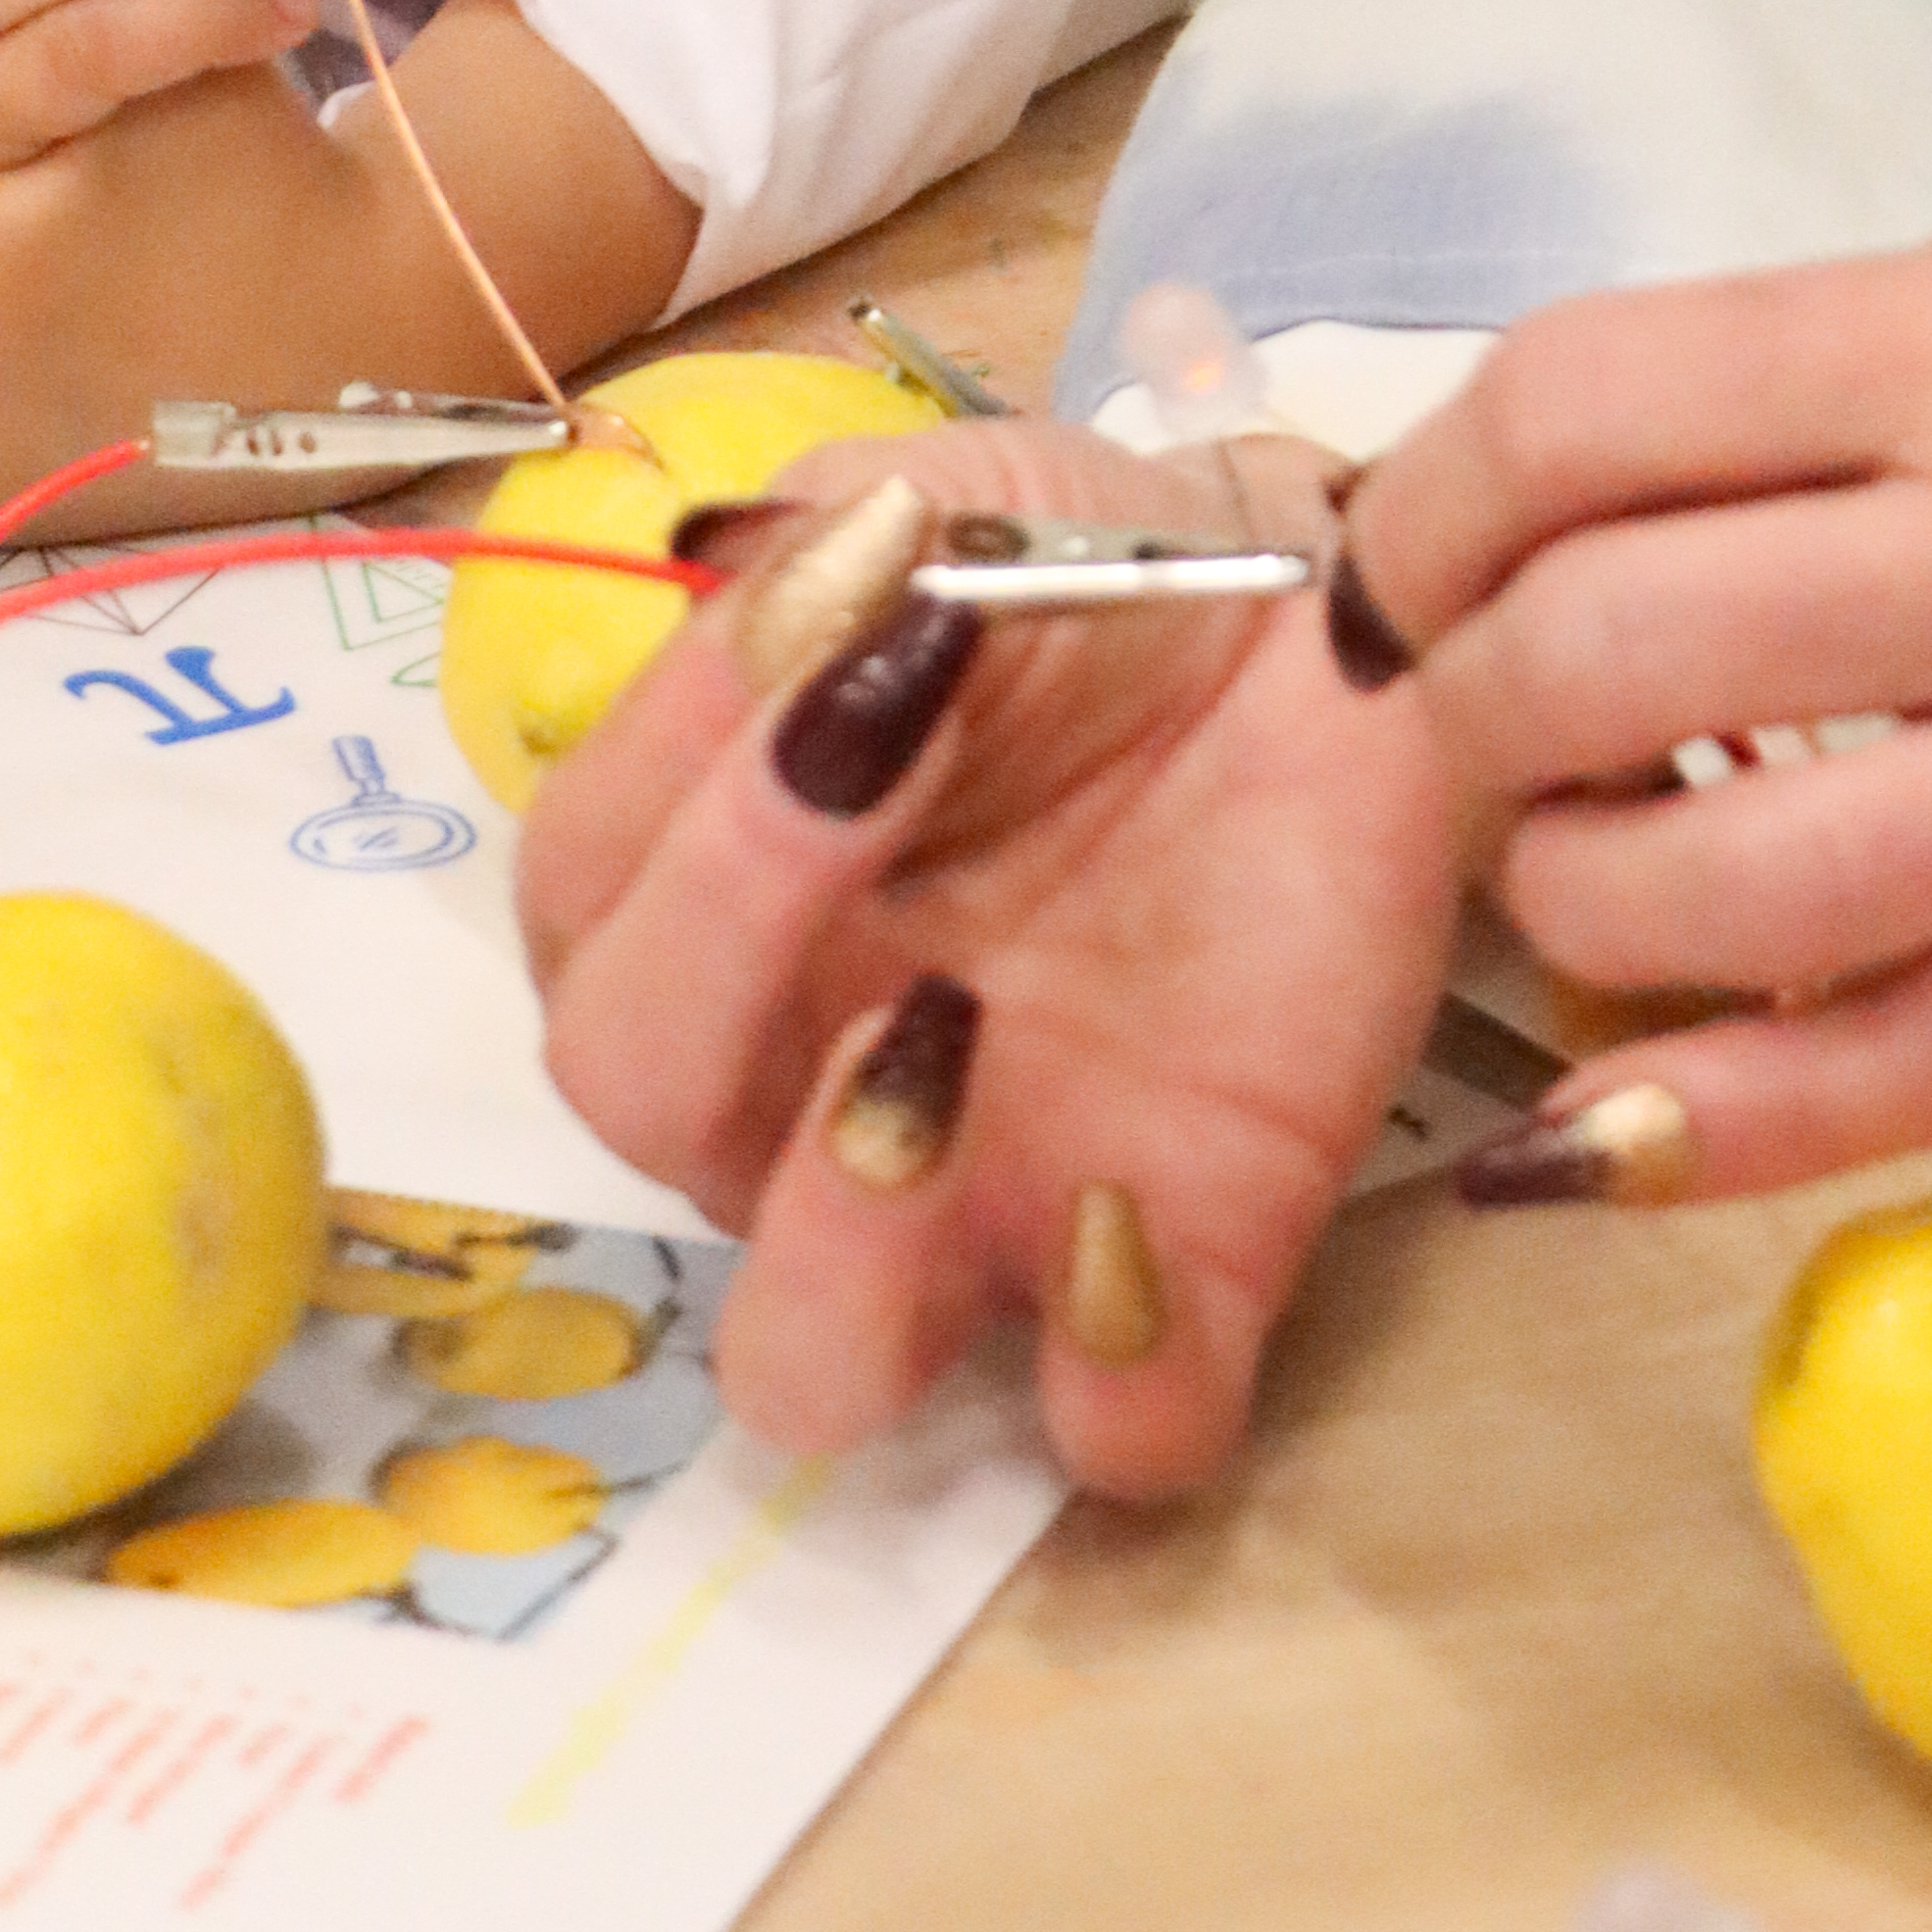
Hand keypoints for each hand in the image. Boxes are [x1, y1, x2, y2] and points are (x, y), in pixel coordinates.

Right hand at [517, 420, 1465, 1498]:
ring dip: (835, 1252)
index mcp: (719, 884)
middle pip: (643, 1119)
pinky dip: (1116, 1376)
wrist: (1345, 623)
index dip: (683, 816)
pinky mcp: (1189, 1255)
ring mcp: (986, 1183)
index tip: (849, 664)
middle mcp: (802, 1066)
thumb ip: (823, 572)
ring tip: (940, 1062)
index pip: (586, 912)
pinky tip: (1136, 1227)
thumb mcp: (940, 510)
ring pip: (811, 1362)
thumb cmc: (1093, 571)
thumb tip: (780, 640)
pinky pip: (1120, 1421)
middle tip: (860, 820)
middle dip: (717, 983)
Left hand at [1346, 155, 1931, 1202]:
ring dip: (1566, 911)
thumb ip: (1841, 368)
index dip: (1425, 502)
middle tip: (1451, 725)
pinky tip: (1608, 1119)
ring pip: (1731, 904)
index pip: (1592, 415)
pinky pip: (1918, 1076)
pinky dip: (1716, 1120)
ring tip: (1566, 873)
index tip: (1396, 559)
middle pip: (1607, 661)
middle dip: (1457, 713)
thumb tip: (1581, 476)